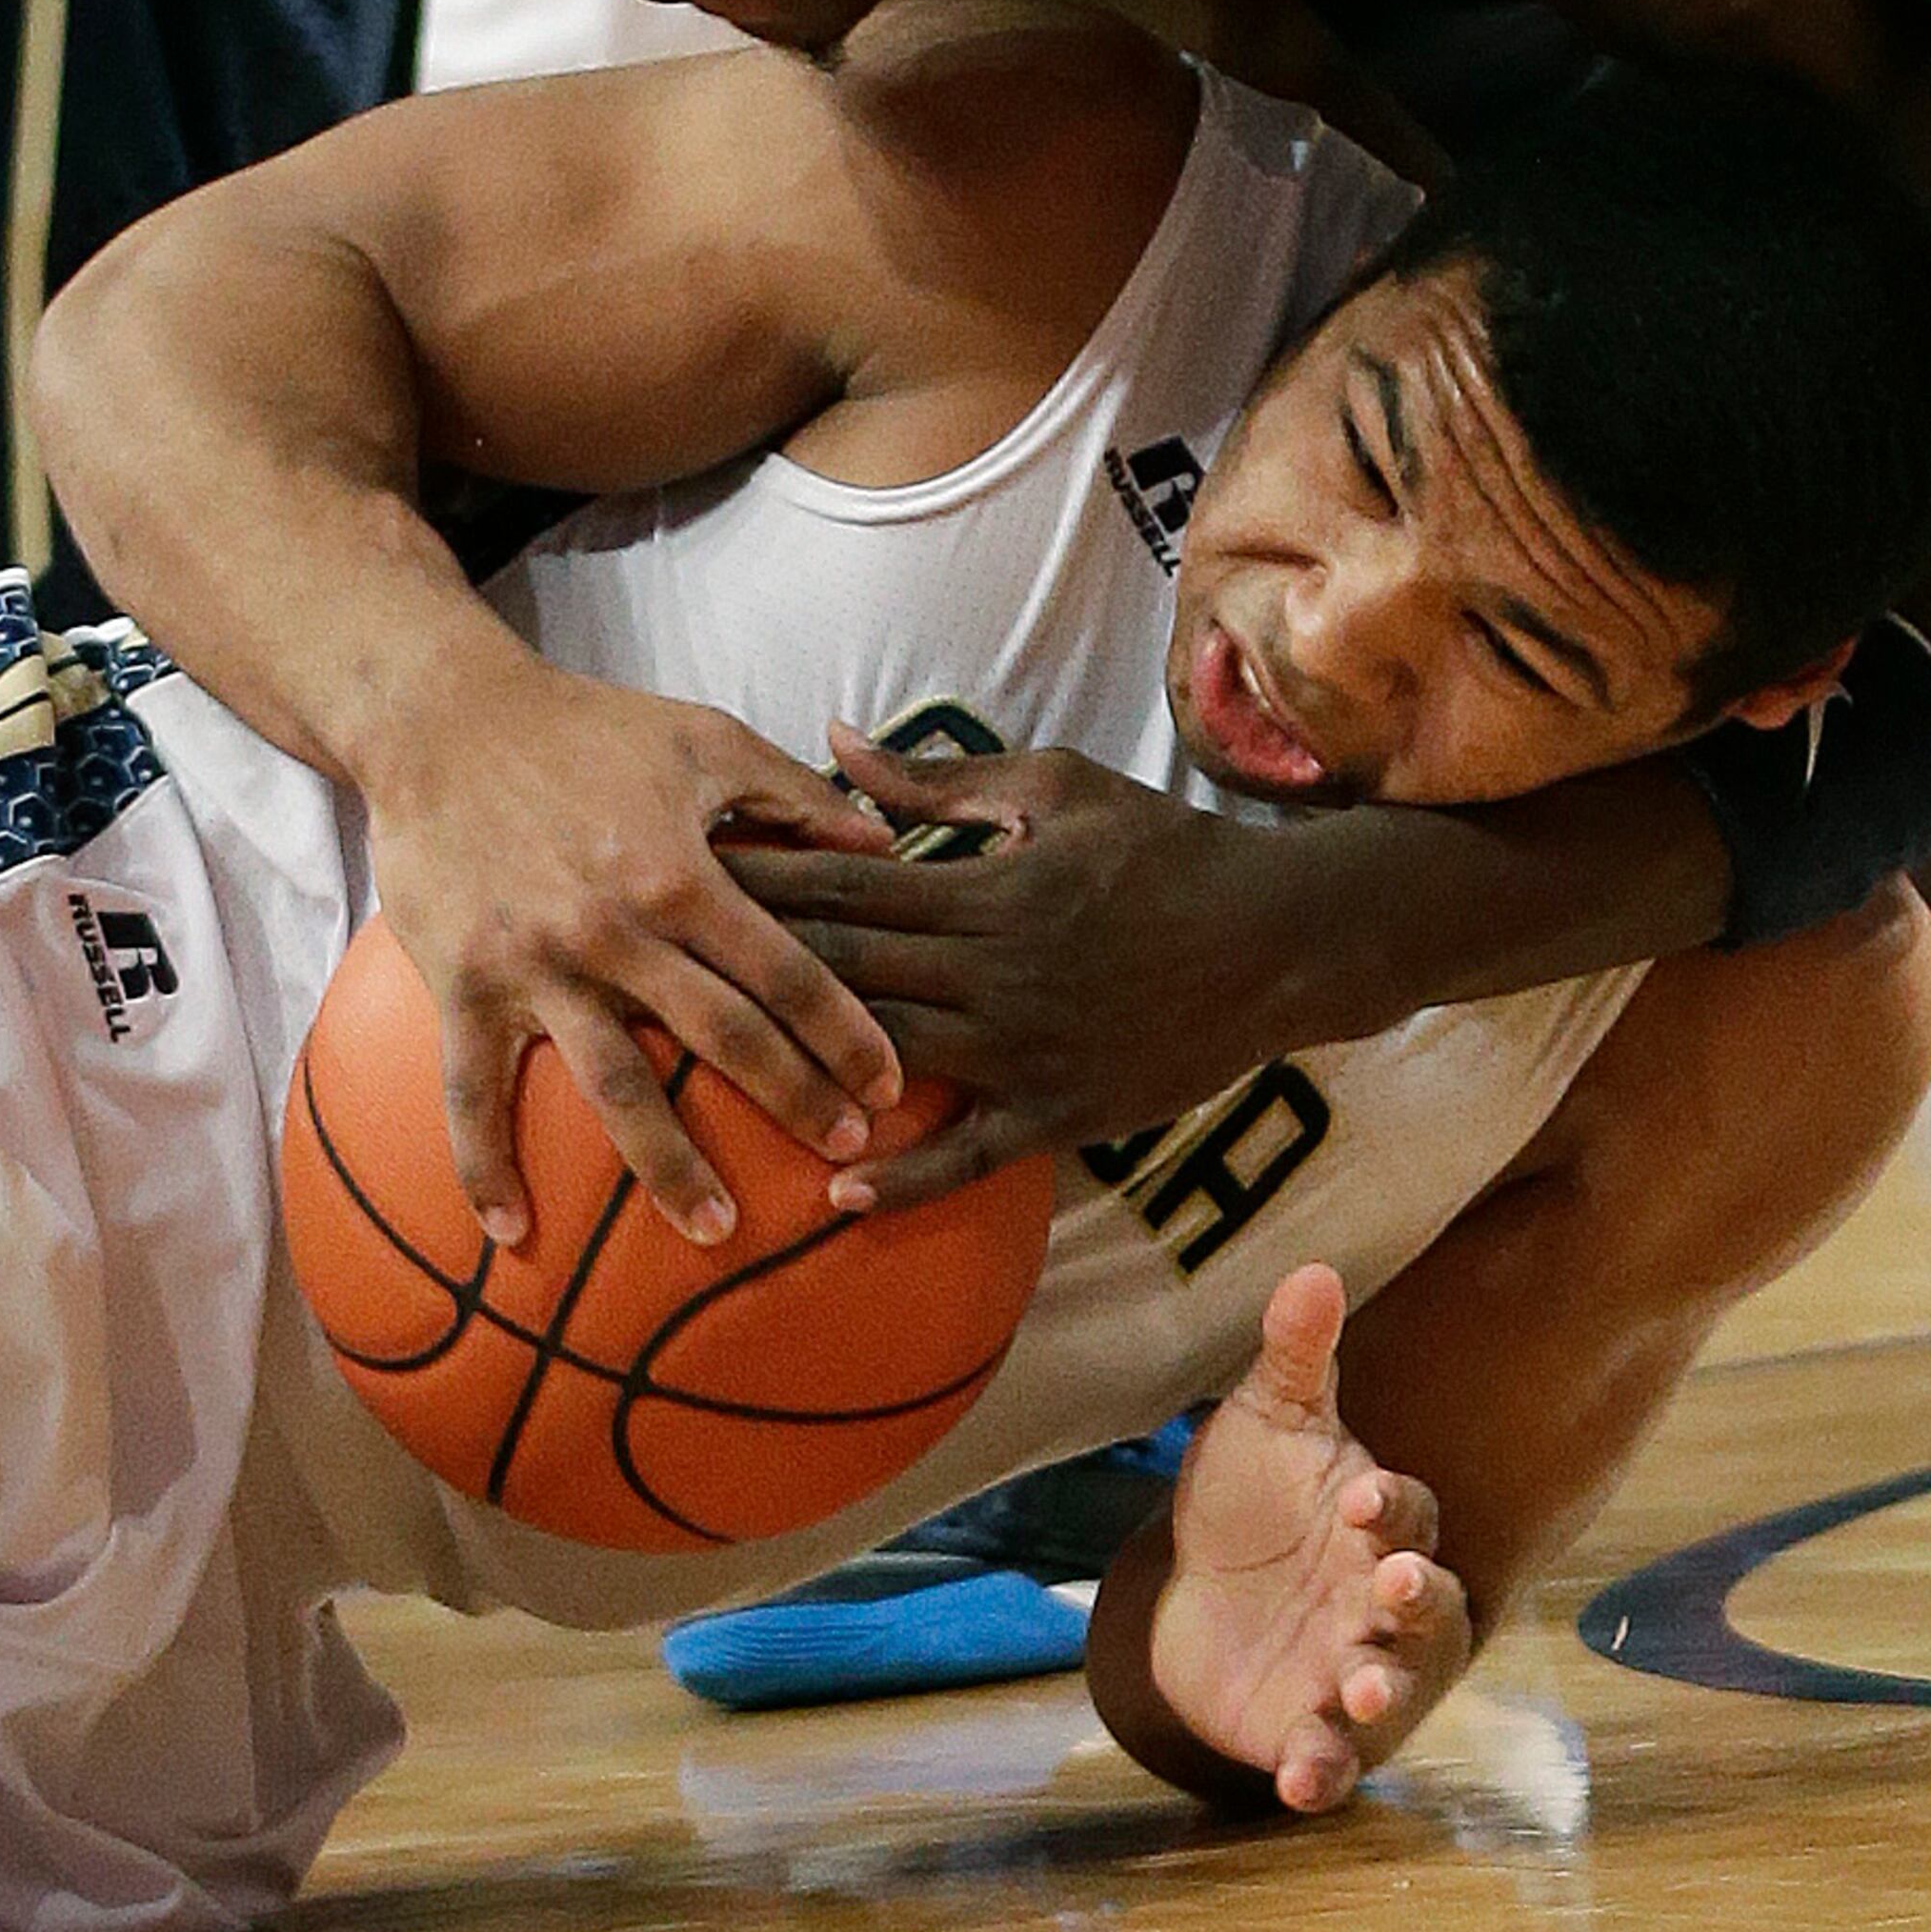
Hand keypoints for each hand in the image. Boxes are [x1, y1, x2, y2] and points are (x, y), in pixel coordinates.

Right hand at [365, 653, 901, 1249]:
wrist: (439, 717)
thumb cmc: (584, 727)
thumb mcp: (705, 739)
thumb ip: (800, 797)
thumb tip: (887, 850)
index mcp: (679, 872)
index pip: (784, 970)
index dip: (844, 1033)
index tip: (887, 1089)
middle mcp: (613, 930)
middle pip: (720, 1037)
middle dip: (792, 1100)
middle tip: (846, 1153)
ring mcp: (535, 966)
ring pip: (614, 1086)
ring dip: (668, 1166)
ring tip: (718, 1230)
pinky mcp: (464, 984)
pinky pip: (472, 1093)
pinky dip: (484, 1166)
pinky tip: (512, 1233)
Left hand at [721, 733, 1320, 1215]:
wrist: (1279, 938)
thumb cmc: (1161, 847)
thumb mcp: (1056, 786)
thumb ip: (939, 775)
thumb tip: (832, 741)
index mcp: (990, 886)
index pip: (844, 882)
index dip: (756, 880)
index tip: (677, 873)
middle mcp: (998, 972)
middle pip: (845, 971)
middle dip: (744, 967)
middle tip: (651, 966)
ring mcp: (1029, 1051)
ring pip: (889, 1061)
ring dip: (798, 1070)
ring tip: (705, 1077)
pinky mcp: (1063, 1114)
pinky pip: (974, 1156)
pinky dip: (907, 1179)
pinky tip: (837, 1190)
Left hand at [1148, 1264, 1473, 1815]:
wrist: (1197, 1596)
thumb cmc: (1254, 1499)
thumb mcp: (1267, 1421)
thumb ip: (1295, 1354)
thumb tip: (1314, 1268)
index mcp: (1382, 1524)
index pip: (1408, 1512)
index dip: (1390, 1506)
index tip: (1357, 1497)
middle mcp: (1385, 1606)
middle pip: (1428, 1610)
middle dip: (1415, 1602)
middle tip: (1389, 1586)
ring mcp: (1355, 1674)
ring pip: (1397, 1691)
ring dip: (1384, 1692)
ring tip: (1358, 1689)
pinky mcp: (1313, 1733)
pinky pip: (1332, 1760)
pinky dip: (1321, 1771)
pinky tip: (1298, 1780)